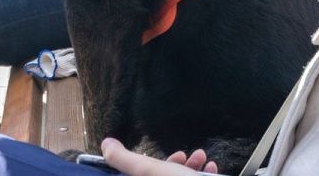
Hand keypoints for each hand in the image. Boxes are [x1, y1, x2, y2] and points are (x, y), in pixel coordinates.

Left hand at [101, 138, 217, 174]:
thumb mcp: (146, 170)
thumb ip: (122, 159)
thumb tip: (106, 145)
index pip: (139, 175)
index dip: (146, 165)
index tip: (159, 156)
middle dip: (175, 164)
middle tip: (185, 155)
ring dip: (191, 167)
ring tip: (202, 157)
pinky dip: (204, 174)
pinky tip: (212, 167)